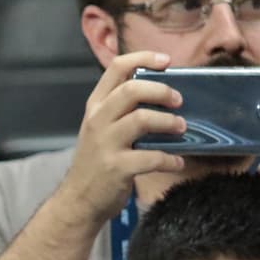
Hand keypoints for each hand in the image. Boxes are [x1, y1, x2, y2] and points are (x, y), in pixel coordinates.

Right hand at [60, 50, 185, 224]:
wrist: (78, 201)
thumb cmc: (96, 162)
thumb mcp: (100, 129)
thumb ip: (121, 110)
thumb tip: (163, 94)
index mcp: (95, 107)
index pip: (116, 68)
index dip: (144, 58)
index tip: (167, 62)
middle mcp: (97, 121)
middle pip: (132, 89)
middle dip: (162, 91)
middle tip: (178, 102)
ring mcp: (105, 144)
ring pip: (142, 119)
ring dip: (169, 122)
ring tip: (180, 129)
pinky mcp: (117, 168)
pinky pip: (152, 157)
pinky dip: (170, 160)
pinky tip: (176, 162)